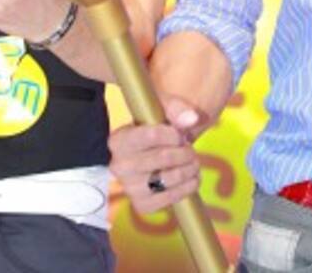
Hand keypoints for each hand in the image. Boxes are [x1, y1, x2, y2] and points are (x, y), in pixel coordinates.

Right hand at [109, 95, 200, 212]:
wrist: (154, 151)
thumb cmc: (157, 125)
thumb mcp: (163, 108)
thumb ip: (177, 108)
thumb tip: (191, 119)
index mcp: (118, 140)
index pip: (152, 136)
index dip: (174, 135)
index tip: (180, 134)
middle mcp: (118, 166)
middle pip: (164, 157)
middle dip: (185, 151)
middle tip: (190, 148)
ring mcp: (129, 188)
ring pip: (169, 178)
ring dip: (190, 168)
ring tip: (193, 161)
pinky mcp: (142, 204)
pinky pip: (170, 198)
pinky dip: (187, 187)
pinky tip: (192, 177)